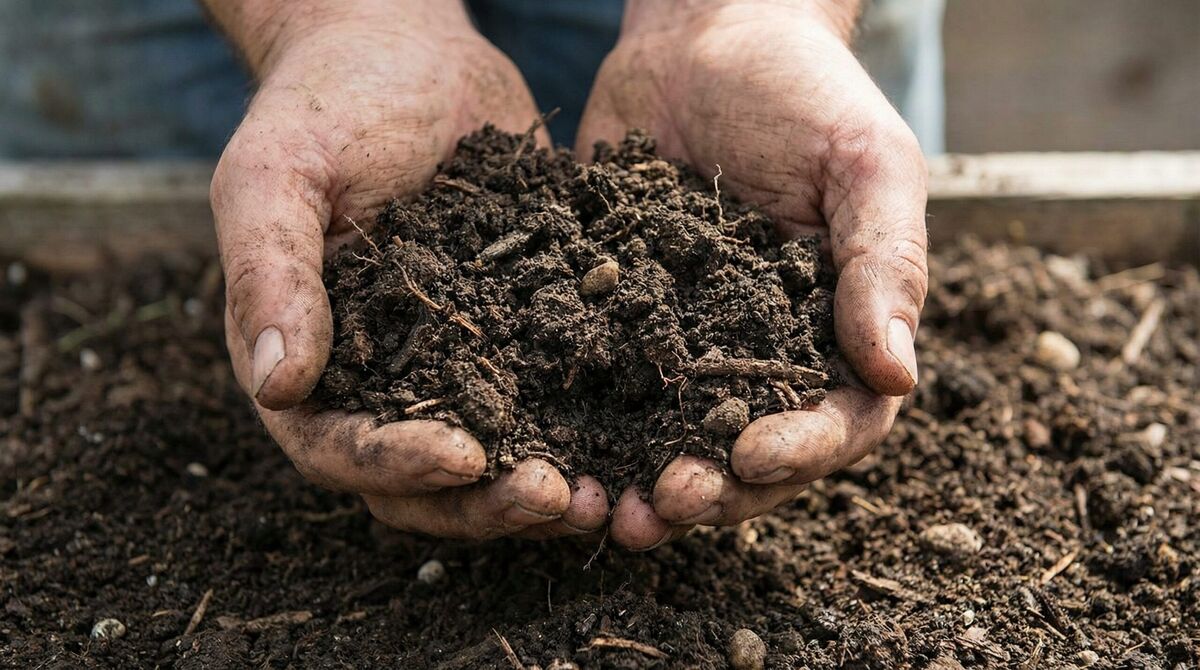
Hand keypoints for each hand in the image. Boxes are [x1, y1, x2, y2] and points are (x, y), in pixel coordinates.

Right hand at [209, 1, 607, 538]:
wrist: (409, 53)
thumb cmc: (326, 105)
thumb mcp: (277, 175)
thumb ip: (269, 274)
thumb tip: (276, 388)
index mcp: (312, 360)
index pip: (339, 446)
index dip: (395, 464)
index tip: (464, 458)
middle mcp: (384, 380)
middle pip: (425, 481)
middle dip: (486, 501)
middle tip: (557, 499)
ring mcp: (458, 364)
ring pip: (497, 459)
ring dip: (546, 488)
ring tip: (609, 495)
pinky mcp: (522, 335)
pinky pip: (553, 399)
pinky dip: (591, 429)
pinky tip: (645, 434)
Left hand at [577, 0, 926, 548]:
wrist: (703, 35)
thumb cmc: (804, 90)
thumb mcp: (865, 162)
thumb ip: (885, 263)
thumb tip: (900, 374)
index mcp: (836, 331)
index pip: (836, 420)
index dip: (800, 452)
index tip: (751, 456)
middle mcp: (762, 353)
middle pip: (747, 454)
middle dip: (711, 490)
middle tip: (663, 505)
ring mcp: (685, 343)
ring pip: (669, 439)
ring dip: (639, 482)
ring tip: (602, 510)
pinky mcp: (616, 318)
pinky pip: (598, 385)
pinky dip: (576, 427)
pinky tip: (543, 451)